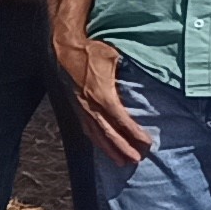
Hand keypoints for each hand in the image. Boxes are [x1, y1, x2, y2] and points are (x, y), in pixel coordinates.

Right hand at [56, 31, 149, 167]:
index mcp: (101, 94)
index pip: (121, 120)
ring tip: (121, 162)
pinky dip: (96, 140)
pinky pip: (87, 128)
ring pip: (95, 134)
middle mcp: (90, 105)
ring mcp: (81, 107)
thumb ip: (126, 68)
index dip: (134, 134)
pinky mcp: (75, 106)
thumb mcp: (113, 56)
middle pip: (108, 133)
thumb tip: (143, 72)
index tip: (147, 144)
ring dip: (109, 149)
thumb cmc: (90, 50)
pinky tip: (102, 146)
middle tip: (136, 160)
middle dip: (122, 148)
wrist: (63, 47)